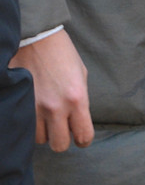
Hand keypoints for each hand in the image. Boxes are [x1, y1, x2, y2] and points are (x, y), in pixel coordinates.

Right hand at [10, 29, 93, 151]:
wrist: (37, 38)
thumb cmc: (62, 54)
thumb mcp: (81, 75)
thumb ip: (80, 100)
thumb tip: (77, 121)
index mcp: (77, 98)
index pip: (84, 135)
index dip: (83, 140)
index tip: (81, 138)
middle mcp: (57, 107)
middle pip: (60, 145)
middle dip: (62, 138)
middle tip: (62, 127)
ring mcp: (36, 108)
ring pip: (40, 140)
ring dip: (44, 131)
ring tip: (46, 115)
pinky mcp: (21, 105)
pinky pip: (26, 128)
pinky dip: (31, 125)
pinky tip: (35, 112)